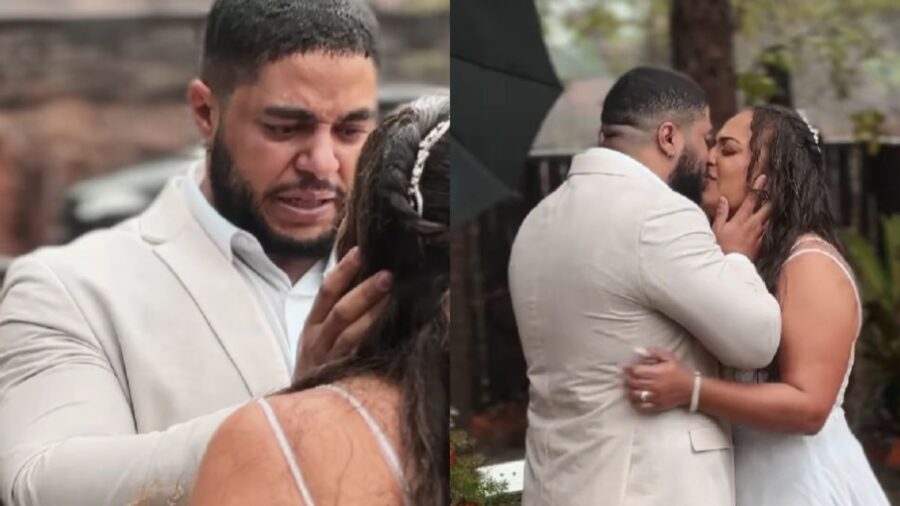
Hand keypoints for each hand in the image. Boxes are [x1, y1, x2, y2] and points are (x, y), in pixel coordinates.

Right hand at [294, 247, 391, 379]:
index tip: (361, 251)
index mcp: (311, 326)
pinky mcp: (343, 379)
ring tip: (394, 299)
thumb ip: (334, 311)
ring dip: (373, 315)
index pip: (326, 292)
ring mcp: (330, 362)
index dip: (343, 271)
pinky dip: (375, 346)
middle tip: (388, 275)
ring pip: (351, 336)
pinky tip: (395, 334)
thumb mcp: (318, 338)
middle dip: (364, 292)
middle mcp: (318, 342)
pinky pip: (360, 360)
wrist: (302, 412)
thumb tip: (363, 276)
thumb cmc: (318, 366)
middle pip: (341, 312)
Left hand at [624, 348, 692, 412]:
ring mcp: (655, 397)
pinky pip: (641, 406)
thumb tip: (637, 350)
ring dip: (629, 390)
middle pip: (633, 382)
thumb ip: (653, 352)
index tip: (626, 367)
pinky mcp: (657, 405)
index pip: (635, 371)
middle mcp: (653, 385)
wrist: (691, 389)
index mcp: (656, 372)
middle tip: (626, 376)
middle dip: (627, 378)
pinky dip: (635, 402)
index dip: (628, 368)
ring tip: (629, 386)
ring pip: (635, 394)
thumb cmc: (679, 371)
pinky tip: (635, 397)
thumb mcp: (668, 357)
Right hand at [712, 174, 771, 260]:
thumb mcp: (717, 228)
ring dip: (773, 210)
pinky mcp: (762, 242)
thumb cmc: (722, 245)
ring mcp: (760, 233)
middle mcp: (753, 224)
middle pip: (767, 207)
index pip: (751, 200)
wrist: (732, 263)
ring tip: (778, 203)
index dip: (758, 188)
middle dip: (771, 197)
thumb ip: (721, 213)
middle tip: (777, 188)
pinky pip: (769, 230)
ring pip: (770, 218)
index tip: (764, 177)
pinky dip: (771, 224)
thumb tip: (723, 199)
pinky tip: (774, 221)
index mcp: (741, 219)